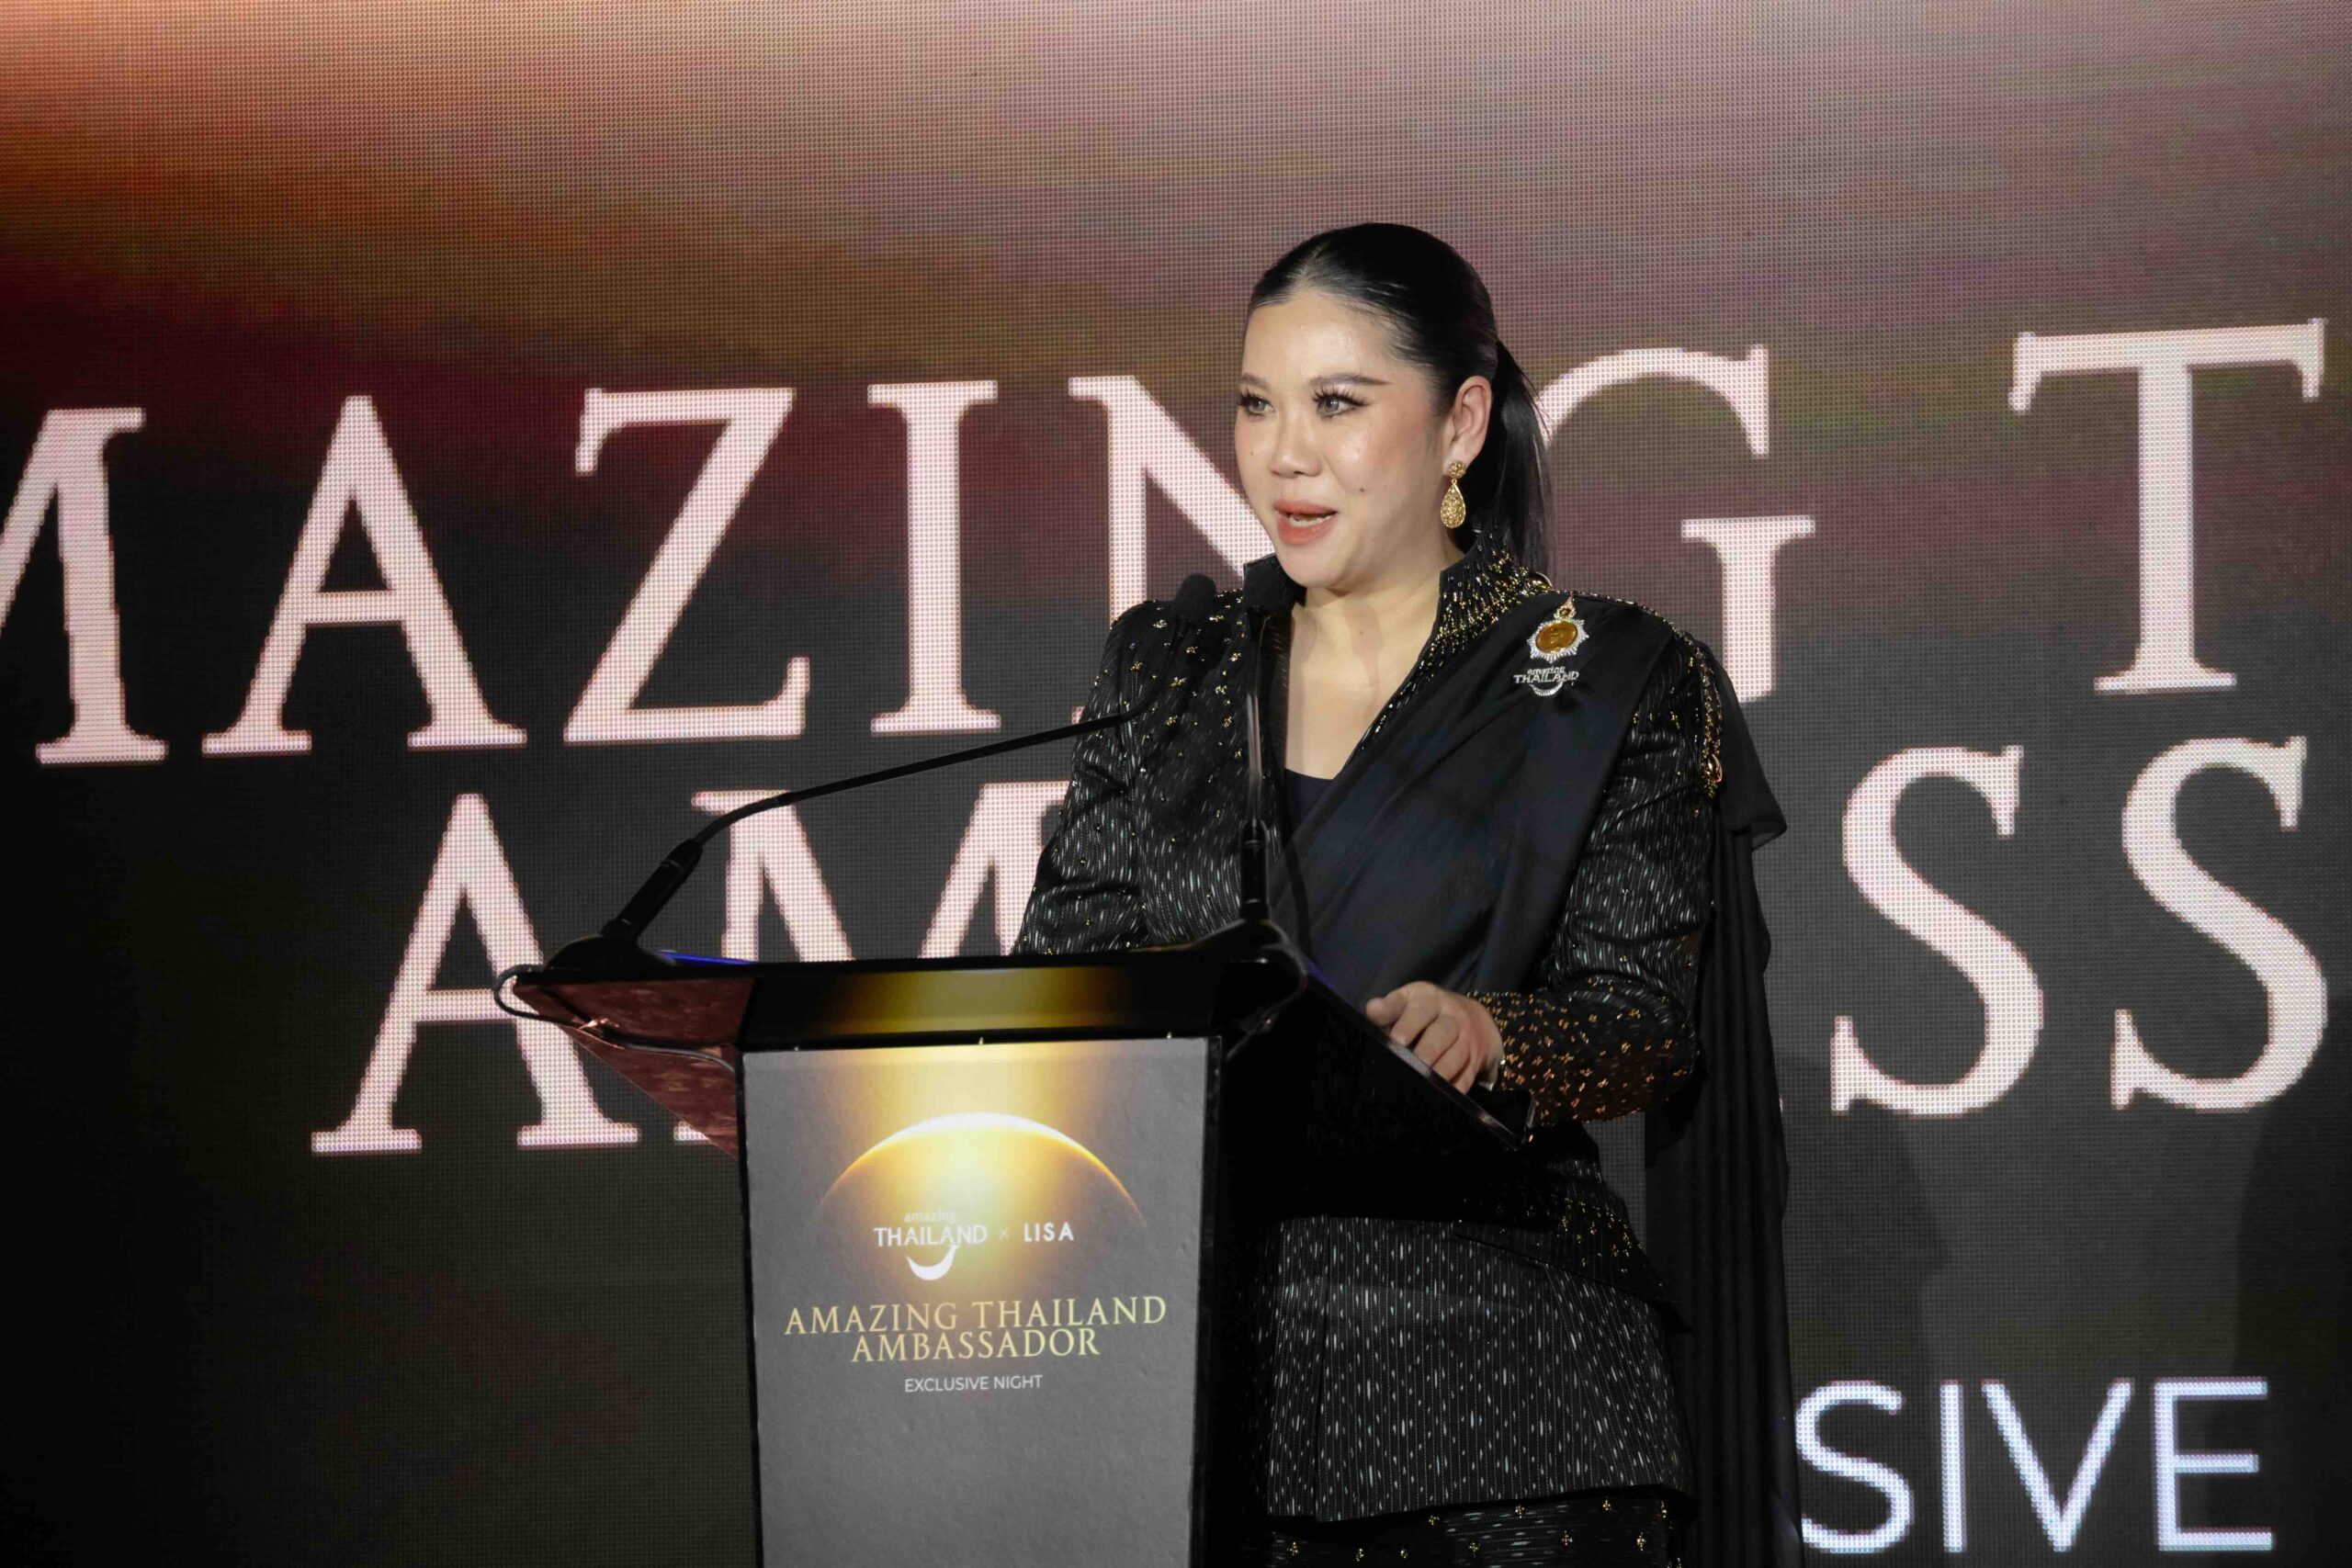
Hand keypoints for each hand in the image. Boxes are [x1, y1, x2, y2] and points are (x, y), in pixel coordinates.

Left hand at [1364, 981, 1501, 1092]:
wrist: (1479, 1019)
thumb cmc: (1430, 1012)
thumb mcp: (1411, 1000)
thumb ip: (1391, 1006)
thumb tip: (1373, 1009)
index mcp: (1431, 1000)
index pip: (1420, 1009)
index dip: (1408, 1024)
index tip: (1396, 1039)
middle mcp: (1452, 1018)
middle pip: (1442, 1033)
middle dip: (1427, 1050)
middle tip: (1411, 1063)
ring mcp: (1466, 1040)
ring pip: (1456, 1056)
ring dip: (1441, 1070)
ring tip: (1425, 1081)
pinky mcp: (1474, 1062)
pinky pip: (1467, 1076)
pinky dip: (1455, 1087)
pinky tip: (1441, 1095)